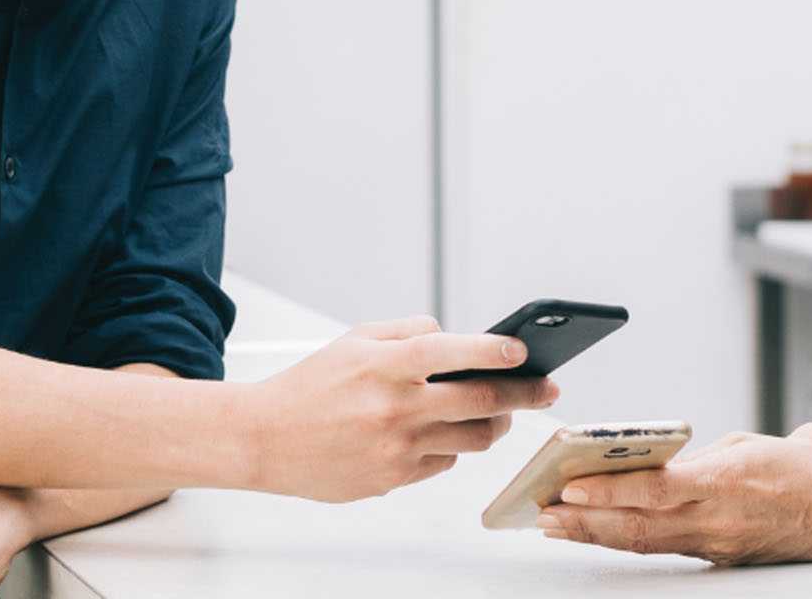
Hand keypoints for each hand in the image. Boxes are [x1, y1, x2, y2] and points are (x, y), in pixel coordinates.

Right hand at [238, 316, 558, 501]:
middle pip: (478, 401)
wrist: (263, 439)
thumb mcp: (357, 339)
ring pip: (473, 438)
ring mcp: (395, 448)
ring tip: (503, 410)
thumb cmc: (311, 385)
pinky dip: (453, 446)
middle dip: (523, 393)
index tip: (522, 350)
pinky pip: (444, 462)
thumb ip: (411, 331)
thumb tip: (457, 335)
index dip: (491, 350)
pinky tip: (443, 432)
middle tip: (548, 387)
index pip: (448, 352)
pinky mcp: (392, 479)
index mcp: (383, 365)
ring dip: (496, 422)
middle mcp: (393, 408)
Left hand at [537, 422, 811, 574]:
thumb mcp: (758, 444)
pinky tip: (604, 534)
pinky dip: (629, 539)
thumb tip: (669, 465)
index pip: (657, 487)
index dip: (610, 487)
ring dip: (596, 534)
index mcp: (729, 480)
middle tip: (542, 511)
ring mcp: (719, 543)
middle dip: (585, 519)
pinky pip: (667, 548)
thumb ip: (708, 455)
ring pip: (645, 541)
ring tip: (557, 525)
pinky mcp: (724, 556)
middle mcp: (719, 518)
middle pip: (639, 525)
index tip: (571, 482)